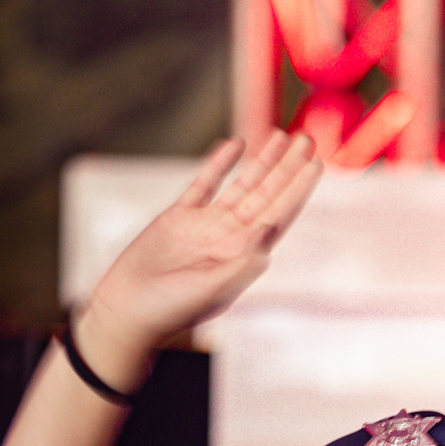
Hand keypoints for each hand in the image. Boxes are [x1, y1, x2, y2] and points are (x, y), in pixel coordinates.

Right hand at [81, 131, 320, 369]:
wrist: (128, 310)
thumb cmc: (172, 309)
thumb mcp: (213, 288)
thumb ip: (244, 261)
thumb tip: (271, 228)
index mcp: (244, 254)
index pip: (279, 215)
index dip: (298, 189)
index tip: (316, 164)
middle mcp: (230, 237)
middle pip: (267, 194)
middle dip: (287, 167)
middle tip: (307, 140)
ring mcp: (205, 225)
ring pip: (241, 185)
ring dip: (262, 161)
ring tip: (281, 135)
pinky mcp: (178, 216)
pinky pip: (204, 183)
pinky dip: (219, 164)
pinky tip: (236, 145)